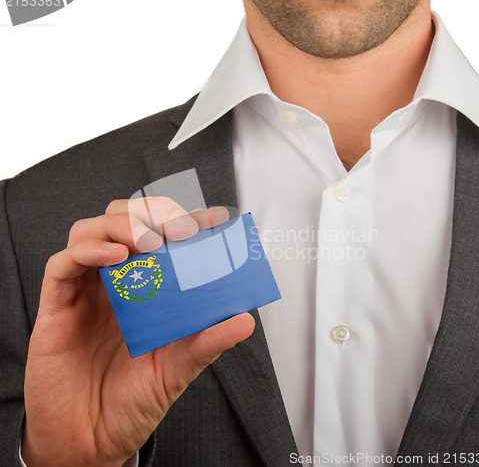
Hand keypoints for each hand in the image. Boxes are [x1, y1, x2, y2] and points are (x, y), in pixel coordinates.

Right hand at [22, 198, 254, 466]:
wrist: (92, 439)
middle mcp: (115, 282)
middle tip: (179, 227)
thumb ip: (208, 341)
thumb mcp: (179, 367)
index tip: (215, 218)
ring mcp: (85, 290)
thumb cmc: (133, 399)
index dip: (187, 220)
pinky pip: (63, 264)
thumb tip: (245, 320)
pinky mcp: (57, 306)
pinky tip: (115, 256)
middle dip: (152, 213)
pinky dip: (88, 251)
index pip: (163, 238)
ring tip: (148, 241)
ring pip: (91, 230)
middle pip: (124, 221)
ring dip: (121, 224)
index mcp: (145, 289)